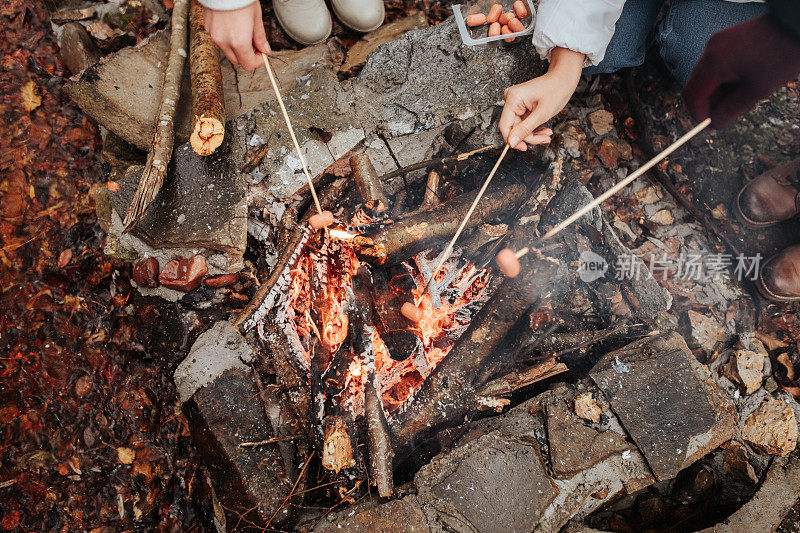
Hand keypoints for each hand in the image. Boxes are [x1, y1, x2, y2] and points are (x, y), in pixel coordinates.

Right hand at [203, 2, 270, 70]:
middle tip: (254, 44)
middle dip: (247, 56)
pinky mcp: (208, 28)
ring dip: (236, 47)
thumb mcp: (256, 18)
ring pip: (227, 50)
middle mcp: (224, 42)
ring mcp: (214, 35)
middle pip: (237, 60)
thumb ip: (260, 37)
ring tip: (243, 32)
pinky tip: (232, 26)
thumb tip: (265, 49)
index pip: (248, 64)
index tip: (262, 54)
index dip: (257, 61)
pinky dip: (227, 38)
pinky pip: (219, 40)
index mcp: (239, 42)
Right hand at [499, 47, 584, 150]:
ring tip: (547, 135)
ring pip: (520, 128)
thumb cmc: (556, 90)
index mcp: (513, 99)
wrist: (563, 79)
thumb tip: (511, 142)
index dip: (513, 140)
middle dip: (529, 137)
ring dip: (533, 134)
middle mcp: (511, 100)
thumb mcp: (542, 114)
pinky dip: (534, 128)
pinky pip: (524, 123)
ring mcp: (515, 103)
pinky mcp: (521, 106)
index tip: (524, 148)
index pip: (505, 126)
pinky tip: (544, 130)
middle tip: (544, 139)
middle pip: (514, 128)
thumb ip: (525, 129)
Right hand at [684, 14, 799, 128]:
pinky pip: (717, 65)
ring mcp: (717, 44)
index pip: (693, 96)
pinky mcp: (726, 40)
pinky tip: (742, 83)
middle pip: (698, 86)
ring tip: (742, 99)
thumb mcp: (756, 91)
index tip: (710, 125)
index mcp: (714, 63)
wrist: (797, 24)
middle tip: (727, 115)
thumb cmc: (781, 55)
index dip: (699, 114)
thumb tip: (715, 125)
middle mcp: (710, 51)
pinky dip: (725, 78)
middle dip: (711, 103)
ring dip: (720, 92)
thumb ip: (730, 111)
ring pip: (708, 76)